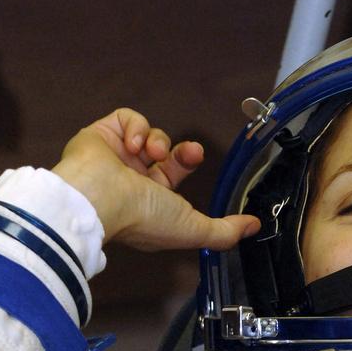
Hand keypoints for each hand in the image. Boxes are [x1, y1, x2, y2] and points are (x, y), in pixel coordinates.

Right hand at [52, 109, 259, 250]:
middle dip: (180, 152)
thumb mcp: (194, 230)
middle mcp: (131, 180)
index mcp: (149, 202)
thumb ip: (225, 231)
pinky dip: (135, 127)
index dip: (187, 162)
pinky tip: (133, 143)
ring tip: (151, 153)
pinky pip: (126, 119)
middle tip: (190, 152)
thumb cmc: (141, 218)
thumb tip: (253, 227)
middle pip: (164, 154)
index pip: (173, 175)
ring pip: (148, 136)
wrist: (98, 198)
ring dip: (158, 142)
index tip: (197, 157)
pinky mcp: (101, 135)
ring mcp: (115, 157)